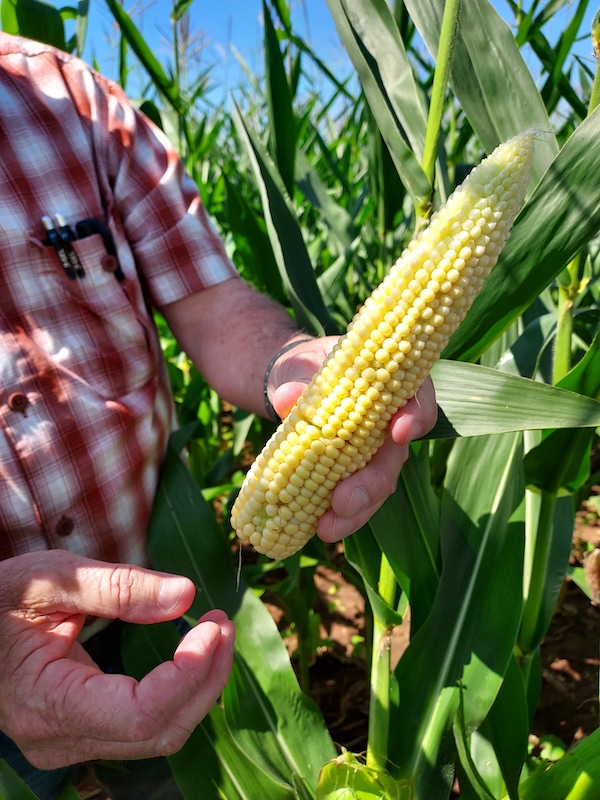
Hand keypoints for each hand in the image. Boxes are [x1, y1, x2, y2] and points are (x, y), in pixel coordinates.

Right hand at [0, 550, 234, 768]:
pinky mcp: (82, 733)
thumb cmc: (4, 597)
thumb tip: (186, 595)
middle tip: (224, 623)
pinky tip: (192, 656)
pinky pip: (145, 727)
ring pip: (157, 736)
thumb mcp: (55, 578)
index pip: (140, 713)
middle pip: (159, 731)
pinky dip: (178, 693)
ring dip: (198, 686)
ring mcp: (69, 743)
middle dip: (205, 678)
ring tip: (216, 634)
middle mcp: (58, 740)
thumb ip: (119, 587)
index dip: (188, 673)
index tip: (214, 626)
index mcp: (47, 703)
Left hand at [269, 336, 437, 542]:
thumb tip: (286, 398)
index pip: (418, 398)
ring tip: (327, 528)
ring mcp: (373, 455)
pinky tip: (318, 529)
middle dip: (373, 483)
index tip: (398, 432)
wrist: (292, 386)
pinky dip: (338, 518)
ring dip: (356, 511)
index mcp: (390, 385)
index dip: (415, 417)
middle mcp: (390, 424)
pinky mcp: (352, 476)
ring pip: (377, 487)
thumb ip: (297, 378)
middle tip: (345, 500)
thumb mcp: (299, 366)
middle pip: (395, 457)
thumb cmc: (306, 368)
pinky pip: (353, 500)